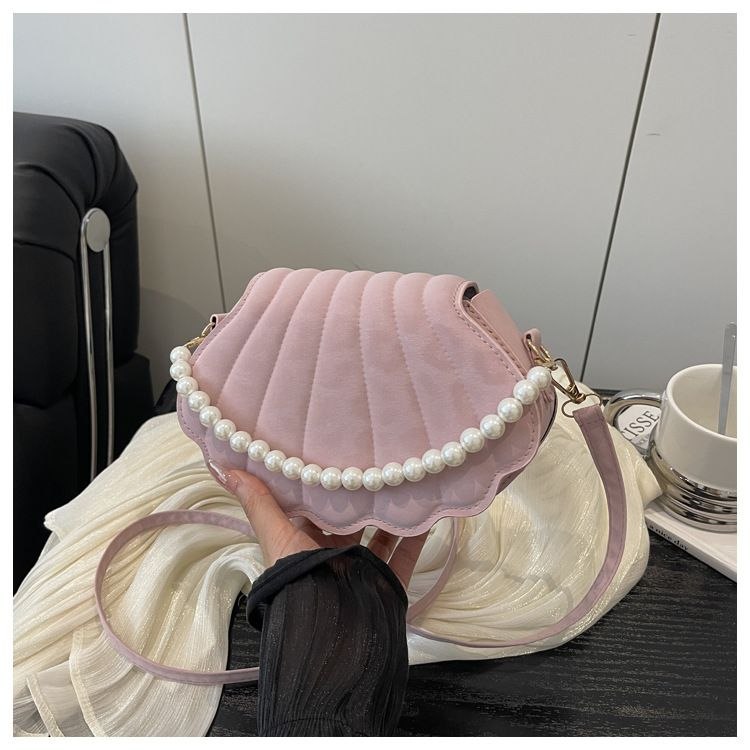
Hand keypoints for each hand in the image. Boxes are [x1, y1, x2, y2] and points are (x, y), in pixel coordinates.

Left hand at [208, 461, 427, 588]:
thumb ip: (258, 502)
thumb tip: (219, 464)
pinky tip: (427, 510)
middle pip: (349, 521)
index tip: (333, 452)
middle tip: (374, 460)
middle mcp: (332, 557)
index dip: (320, 485)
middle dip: (359, 496)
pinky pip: (405, 555)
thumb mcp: (276, 536)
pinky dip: (416, 535)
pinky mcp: (387, 584)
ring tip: (403, 479)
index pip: (312, 509)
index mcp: (303, 547)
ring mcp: (362, 571)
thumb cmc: (299, 582)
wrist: (333, 634)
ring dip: (390, 512)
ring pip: (380, 535)